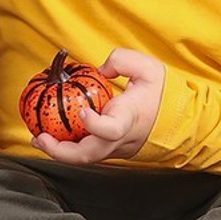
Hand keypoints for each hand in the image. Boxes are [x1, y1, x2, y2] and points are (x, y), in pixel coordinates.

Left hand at [31, 48, 164, 165]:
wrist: (181, 122)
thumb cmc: (163, 95)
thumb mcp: (148, 68)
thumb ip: (122, 61)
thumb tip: (100, 68)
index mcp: (130, 118)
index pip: (112, 129)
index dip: (95, 125)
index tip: (83, 113)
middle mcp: (121, 139)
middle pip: (89, 155)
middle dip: (61, 151)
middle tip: (40, 137)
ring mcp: (116, 149)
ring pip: (86, 158)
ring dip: (60, 151)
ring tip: (40, 138)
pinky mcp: (112, 151)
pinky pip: (88, 153)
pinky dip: (69, 147)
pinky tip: (53, 136)